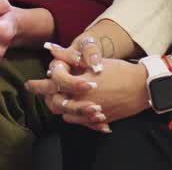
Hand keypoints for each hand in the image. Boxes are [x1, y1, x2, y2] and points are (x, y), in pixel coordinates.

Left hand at [26, 41, 149, 132]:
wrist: (142, 87)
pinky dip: (74, 116)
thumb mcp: (93, 61)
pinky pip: (80, 122)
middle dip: (45, 97)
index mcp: (79, 84)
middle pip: (55, 104)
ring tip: (55, 99)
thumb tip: (52, 50)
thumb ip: (70, 57)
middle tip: (36, 92)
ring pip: (66, 115)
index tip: (30, 84)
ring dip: (59, 107)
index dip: (40, 84)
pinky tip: (74, 110)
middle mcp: (82, 100)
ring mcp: (90, 112)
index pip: (52, 84)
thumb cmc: (119, 70)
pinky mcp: (99, 119)